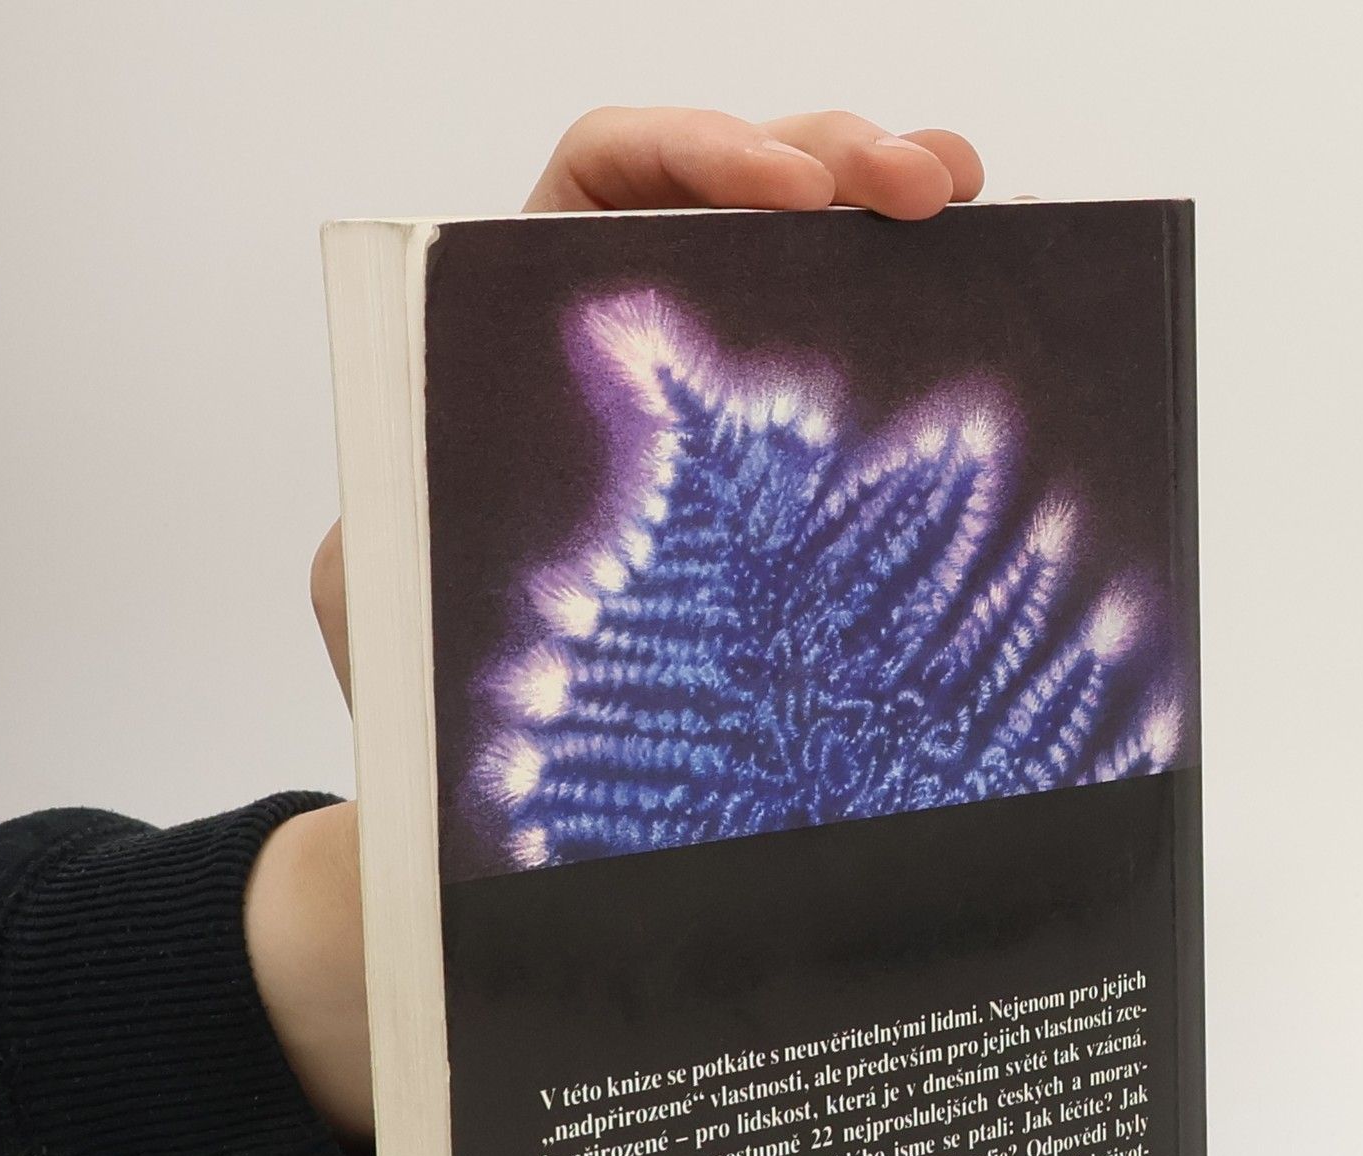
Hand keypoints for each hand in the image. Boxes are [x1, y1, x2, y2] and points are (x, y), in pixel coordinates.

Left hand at [256, 108, 986, 1144]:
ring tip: (967, 199)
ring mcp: (723, 430)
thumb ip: (396, 502)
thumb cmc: (417, 688)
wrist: (487, 800)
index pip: (606, 177)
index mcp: (527, 326)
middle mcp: (633, 351)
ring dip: (895, 215)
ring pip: (816, 265)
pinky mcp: (789, 510)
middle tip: (927, 182)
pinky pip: (859, 404)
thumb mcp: (380, 588)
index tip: (787, 191)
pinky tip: (983, 345)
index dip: (696, 148)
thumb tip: (435, 458)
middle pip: (740, 189)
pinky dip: (919, 355)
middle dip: (839, 156)